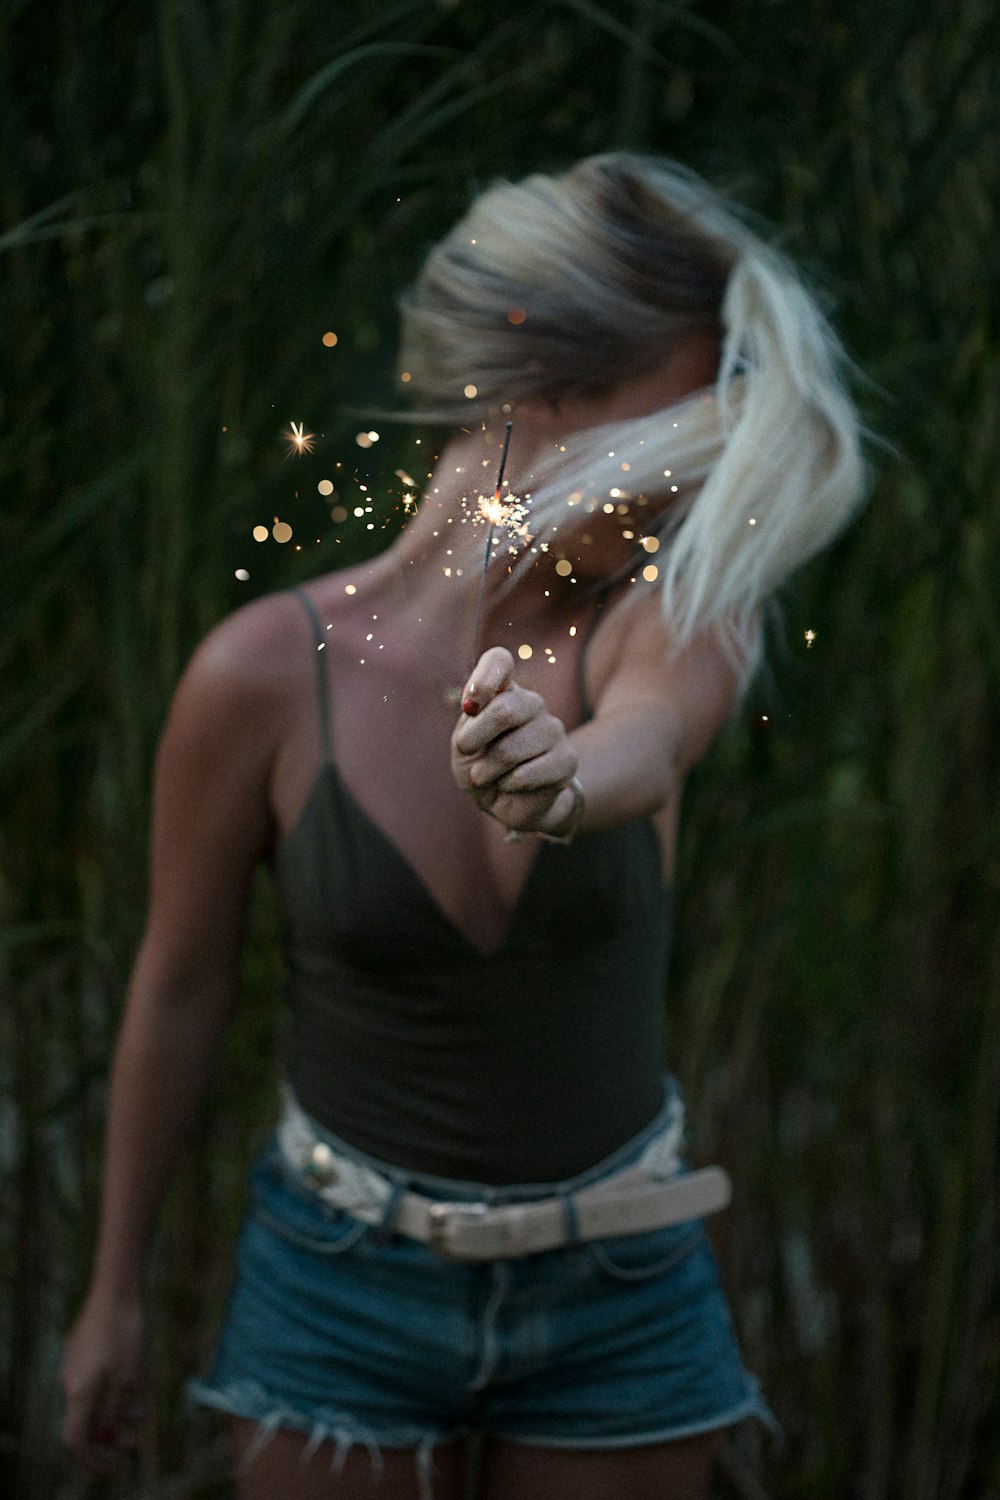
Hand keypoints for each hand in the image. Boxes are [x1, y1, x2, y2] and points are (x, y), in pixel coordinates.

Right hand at [61, 1290, 145, 1474]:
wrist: (116, 1289)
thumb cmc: (124, 1333)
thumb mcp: (126, 1378)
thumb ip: (114, 1411)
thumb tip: (104, 1437)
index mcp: (79, 1393)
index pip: (75, 1440)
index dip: (92, 1460)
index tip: (111, 1470)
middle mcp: (70, 1381)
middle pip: (87, 1421)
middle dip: (112, 1433)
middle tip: (136, 1438)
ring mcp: (75, 1363)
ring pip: (94, 1399)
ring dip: (117, 1411)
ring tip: (142, 1413)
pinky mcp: (82, 1348)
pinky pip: (96, 1380)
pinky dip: (114, 1390)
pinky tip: (136, 1384)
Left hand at [451, 648, 578, 835]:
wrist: (505, 802)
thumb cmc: (480, 766)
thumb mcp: (465, 742)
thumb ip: (471, 720)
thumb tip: (475, 707)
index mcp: (505, 691)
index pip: (499, 660)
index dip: (482, 679)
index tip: (469, 707)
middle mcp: (532, 704)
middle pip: (504, 710)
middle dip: (474, 738)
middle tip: (466, 752)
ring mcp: (553, 730)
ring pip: (511, 749)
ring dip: (487, 770)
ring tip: (485, 776)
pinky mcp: (566, 760)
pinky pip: (527, 773)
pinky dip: (507, 785)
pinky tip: (509, 785)